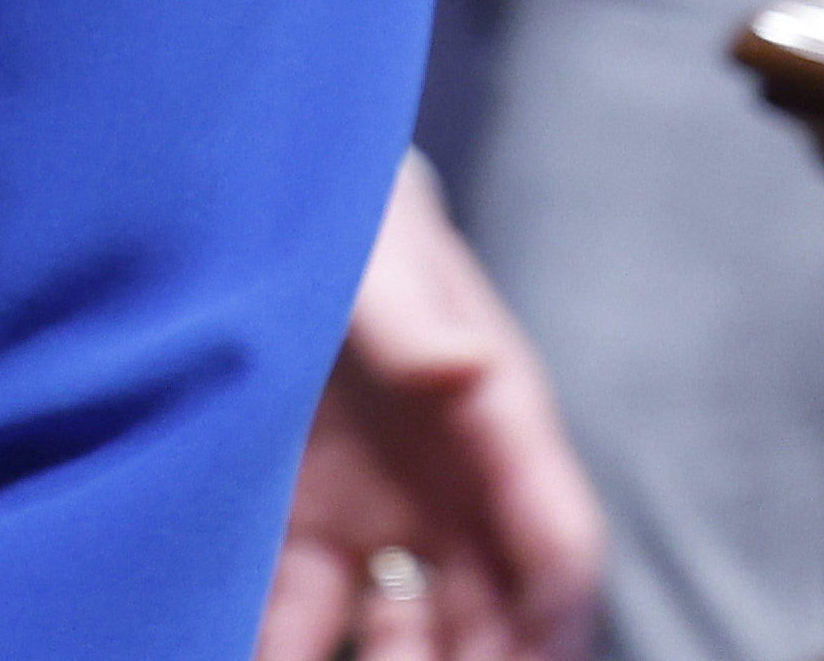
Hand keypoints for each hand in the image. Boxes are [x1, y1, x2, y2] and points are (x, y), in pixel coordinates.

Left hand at [260, 156, 605, 660]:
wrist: (266, 207)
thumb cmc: (348, 225)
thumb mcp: (374, 255)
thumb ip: (410, 314)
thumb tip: (462, 365)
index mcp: (494, 418)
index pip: (558, 536)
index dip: (557, 610)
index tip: (535, 658)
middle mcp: (452, 488)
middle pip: (497, 614)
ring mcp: (378, 517)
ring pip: (411, 636)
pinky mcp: (302, 530)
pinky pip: (305, 621)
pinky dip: (290, 654)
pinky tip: (266, 659)